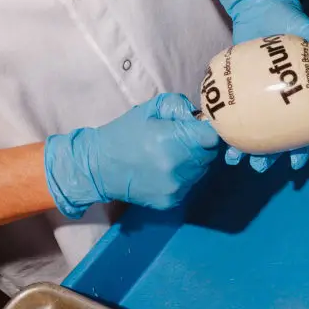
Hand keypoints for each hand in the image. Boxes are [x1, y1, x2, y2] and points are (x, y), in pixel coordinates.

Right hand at [44, 94, 219, 217]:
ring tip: (170, 156)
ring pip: (201, 171)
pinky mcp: (171, 201)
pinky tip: (164, 171)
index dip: (208, 131)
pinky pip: (189, 185)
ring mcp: (176, 187)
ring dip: (192, 162)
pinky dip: (183, 178)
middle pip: (209, 154)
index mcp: (173, 140)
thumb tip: (199, 117)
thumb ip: (179, 106)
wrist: (96, 167)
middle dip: (200, 146)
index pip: (212, 138)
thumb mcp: (150, 109)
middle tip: (180, 141)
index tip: (197, 129)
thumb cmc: (124, 134)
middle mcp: (178, 166)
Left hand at [213, 0, 308, 171]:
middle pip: (278, 135)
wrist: (262, 6)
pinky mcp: (240, 87)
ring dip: (244, 146)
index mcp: (305, 92)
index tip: (295, 165)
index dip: (304, 148)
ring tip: (233, 157)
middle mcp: (283, 99)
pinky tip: (216, 133)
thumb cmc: (289, 19)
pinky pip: (234, 109)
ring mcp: (259, 95)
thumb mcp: (308, 28)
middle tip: (258, 167)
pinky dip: (225, 122)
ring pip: (254, 128)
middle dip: (268, 155)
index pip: (308, 127)